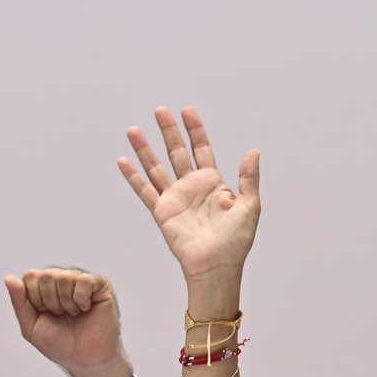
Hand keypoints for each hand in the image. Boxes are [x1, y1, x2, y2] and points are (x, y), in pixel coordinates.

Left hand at [5, 268, 133, 376]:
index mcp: (44, 287)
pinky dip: (81, 300)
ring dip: (67, 303)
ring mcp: (80, 280)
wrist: (86, 360)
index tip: (45, 314)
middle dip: (51, 303)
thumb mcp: (31, 327)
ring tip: (75, 314)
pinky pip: (84, 281)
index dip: (35, 299)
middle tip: (62, 316)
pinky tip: (86, 309)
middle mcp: (62, 279)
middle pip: (45, 276)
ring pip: (64, 277)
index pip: (30, 277)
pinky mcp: (99, 284)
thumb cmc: (61, 345)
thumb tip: (9, 278)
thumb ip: (19, 302)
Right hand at [118, 106, 260, 309]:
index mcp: (213, 182)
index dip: (195, 130)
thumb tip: (253, 151)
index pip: (202, 148)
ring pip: (156, 167)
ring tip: (134, 130)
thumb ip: (248, 178)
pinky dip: (133, 177)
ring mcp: (175, 198)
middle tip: (160, 110)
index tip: (187, 111)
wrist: (217, 266)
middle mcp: (191, 187)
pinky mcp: (162, 213)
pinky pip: (145, 191)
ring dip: (145, 149)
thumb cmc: (236, 242)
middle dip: (169, 131)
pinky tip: (123, 162)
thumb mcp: (250, 206)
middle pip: (177, 152)